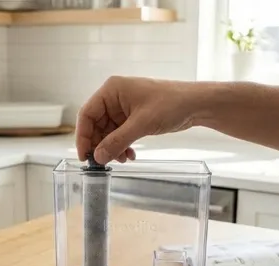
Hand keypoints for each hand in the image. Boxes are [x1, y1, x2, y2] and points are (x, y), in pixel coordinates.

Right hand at [76, 76, 196, 163]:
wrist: (195, 104)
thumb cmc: (170, 104)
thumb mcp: (141, 125)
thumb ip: (117, 141)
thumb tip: (98, 157)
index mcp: (111, 90)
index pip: (87, 114)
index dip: (83, 136)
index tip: (84, 156)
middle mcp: (114, 97)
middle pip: (96, 125)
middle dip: (100, 145)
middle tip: (104, 162)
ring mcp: (124, 107)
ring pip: (108, 132)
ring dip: (113, 148)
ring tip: (123, 159)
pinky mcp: (133, 117)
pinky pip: (120, 134)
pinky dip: (122, 145)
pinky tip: (131, 155)